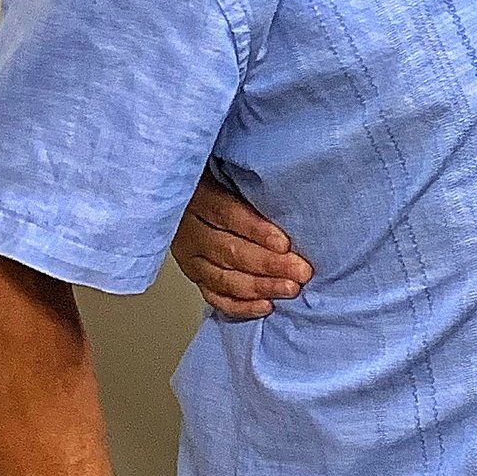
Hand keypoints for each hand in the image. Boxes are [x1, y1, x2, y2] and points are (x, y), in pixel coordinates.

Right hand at [172, 175, 310, 319]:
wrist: (176, 190)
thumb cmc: (215, 177)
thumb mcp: (225, 170)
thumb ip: (250, 182)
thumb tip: (290, 191)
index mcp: (198, 197)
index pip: (227, 215)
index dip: (256, 230)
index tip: (285, 243)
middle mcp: (189, 230)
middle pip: (229, 251)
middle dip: (269, 264)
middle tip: (300, 271)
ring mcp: (189, 256)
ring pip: (223, 278)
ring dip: (259, 287)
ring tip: (289, 289)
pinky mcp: (193, 274)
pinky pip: (215, 296)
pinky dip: (240, 305)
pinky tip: (265, 305)